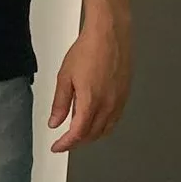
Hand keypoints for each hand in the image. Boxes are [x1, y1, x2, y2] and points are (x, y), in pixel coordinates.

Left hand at [49, 13, 131, 152]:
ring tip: (77, 133)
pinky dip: (103, 126)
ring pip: (106, 129)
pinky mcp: (125, 95)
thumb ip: (60, 103)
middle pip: (93, 135)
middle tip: (64, 141)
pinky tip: (93, 120)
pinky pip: (115, 119)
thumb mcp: (65, 77)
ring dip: (91, 136)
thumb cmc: (88, 50)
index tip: (57, 147)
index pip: (78, 133)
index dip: (66, 144)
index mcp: (91, 101)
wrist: (110, 34)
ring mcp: (120, 101)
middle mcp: (109, 105)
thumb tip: (55, 122)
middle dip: (77, 142)